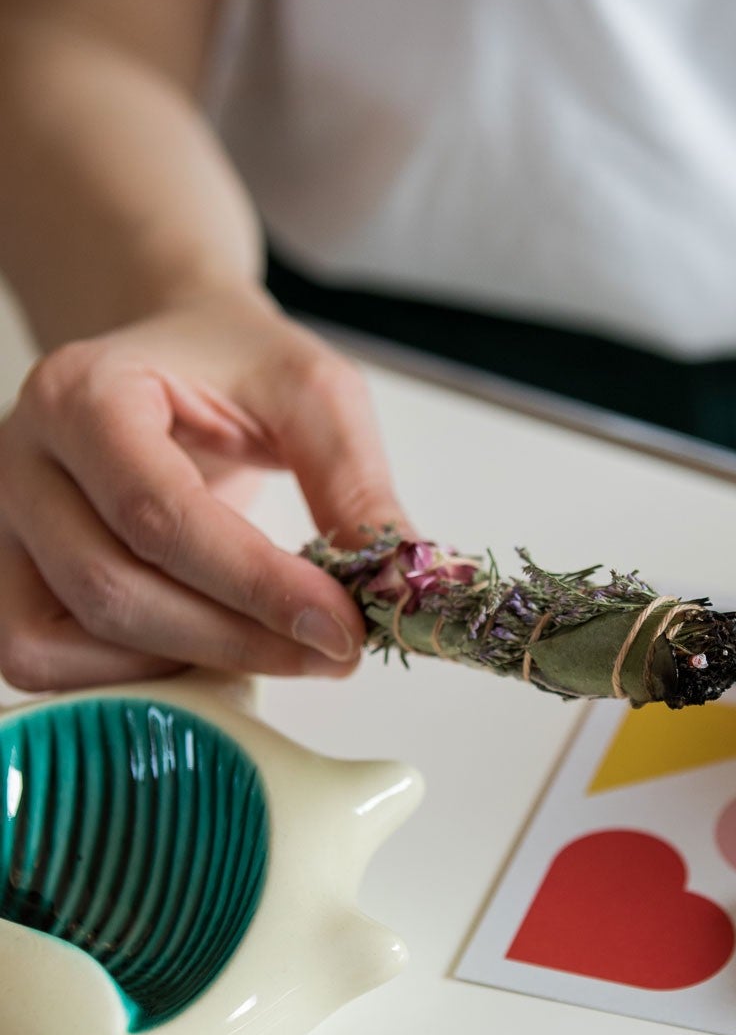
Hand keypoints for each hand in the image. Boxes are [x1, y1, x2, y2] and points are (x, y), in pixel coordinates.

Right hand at [0, 282, 412, 690]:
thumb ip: (355, 486)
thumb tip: (396, 587)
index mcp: (83, 395)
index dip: (254, 585)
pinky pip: (43, 661)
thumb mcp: (314, 395)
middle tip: (334, 651)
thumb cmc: (233, 369)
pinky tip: (206, 652)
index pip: (159, 514)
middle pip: (113, 589)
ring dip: (186, 666)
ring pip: (73, 641)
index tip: (340, 626)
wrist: (170, 355)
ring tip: (278, 647)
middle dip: (236, 638)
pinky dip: (128, 678)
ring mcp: (2, 528)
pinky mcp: (6, 580)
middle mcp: (21, 461)